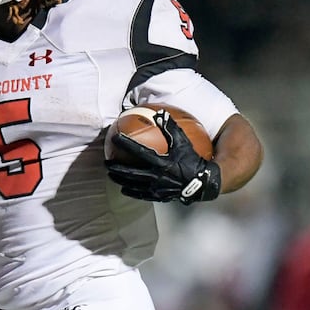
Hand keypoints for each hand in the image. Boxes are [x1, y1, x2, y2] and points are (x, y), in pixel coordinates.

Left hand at [105, 111, 220, 203]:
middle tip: (106, 163)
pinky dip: (132, 191)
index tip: (115, 137)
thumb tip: (161, 114)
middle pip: (130, 173)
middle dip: (116, 168)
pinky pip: (142, 194)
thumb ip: (172, 129)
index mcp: (161, 162)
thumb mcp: (184, 143)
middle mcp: (156, 177)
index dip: (126, 143)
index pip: (139, 151)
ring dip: (120, 180)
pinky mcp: (159, 196)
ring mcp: (156, 188)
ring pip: (133, 185)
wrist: (203, 183)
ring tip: (111, 176)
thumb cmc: (194, 161)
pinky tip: (125, 189)